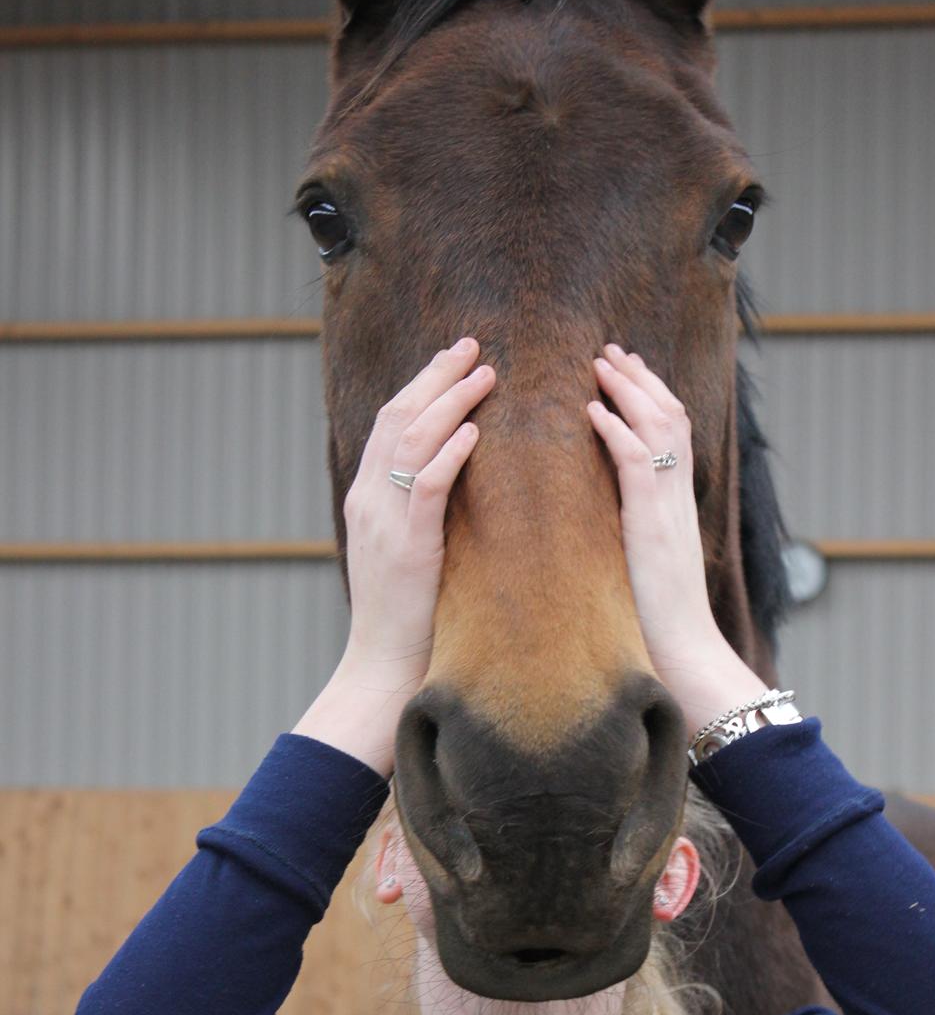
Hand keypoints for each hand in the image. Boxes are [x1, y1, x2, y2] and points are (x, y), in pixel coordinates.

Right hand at [293, 337, 495, 776]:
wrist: (382, 669)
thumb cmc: (407, 618)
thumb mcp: (410, 552)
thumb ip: (422, 513)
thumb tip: (458, 482)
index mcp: (368, 499)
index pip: (390, 423)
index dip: (422, 385)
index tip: (456, 359)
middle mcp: (369, 501)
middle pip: (397, 417)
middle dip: (436, 375)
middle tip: (473, 345)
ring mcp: (384, 523)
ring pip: (410, 441)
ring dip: (450, 402)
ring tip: (485, 375)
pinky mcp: (407, 549)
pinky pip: (426, 488)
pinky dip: (449, 454)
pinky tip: (475, 432)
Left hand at [587, 343, 769, 735]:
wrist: (684, 658)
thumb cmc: (656, 624)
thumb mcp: (644, 568)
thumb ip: (634, 536)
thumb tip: (611, 524)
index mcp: (674, 508)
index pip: (670, 436)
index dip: (649, 399)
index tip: (624, 372)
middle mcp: (678, 500)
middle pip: (670, 419)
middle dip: (641, 380)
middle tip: (611, 349)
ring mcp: (669, 511)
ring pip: (659, 429)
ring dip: (629, 390)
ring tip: (600, 362)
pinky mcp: (652, 528)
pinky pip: (637, 464)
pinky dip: (617, 431)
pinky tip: (593, 410)